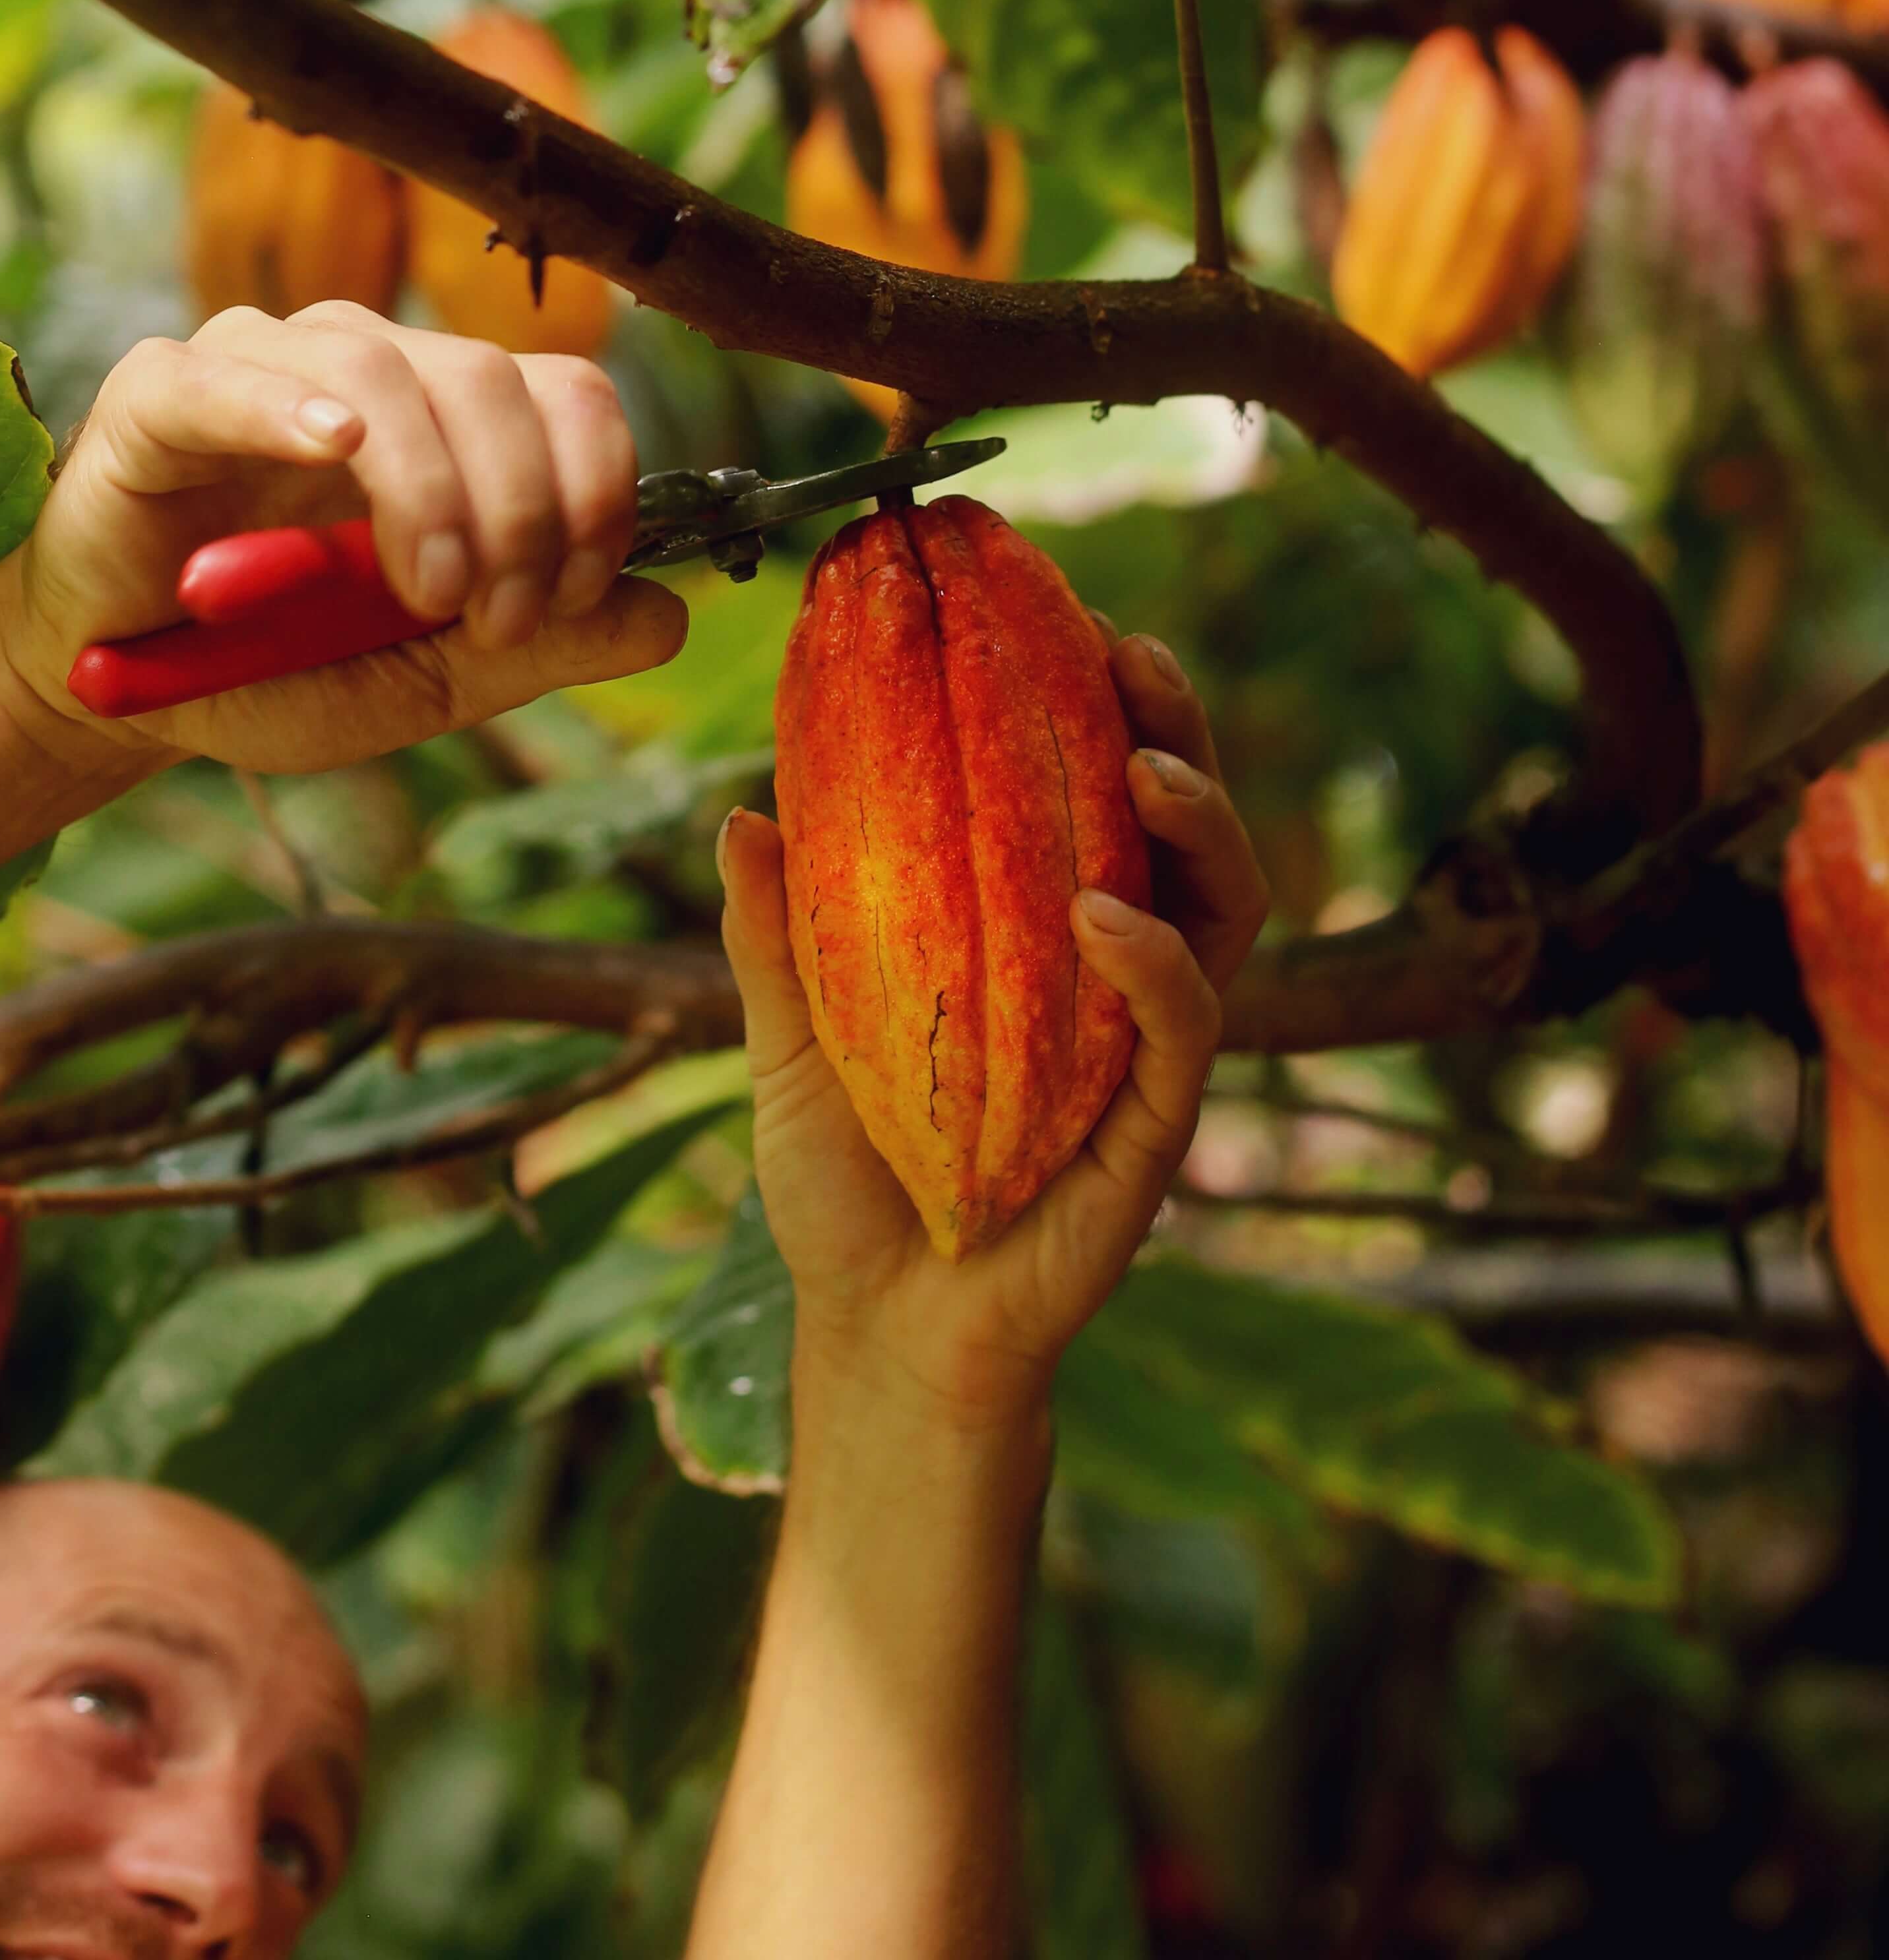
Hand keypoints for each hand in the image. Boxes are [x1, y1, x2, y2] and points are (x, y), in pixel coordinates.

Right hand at [0, 304, 686, 775]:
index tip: (570, 598)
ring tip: (426, 591)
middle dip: (522, 509)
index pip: (566, 393)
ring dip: (431, 490)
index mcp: (448, 419)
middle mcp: (369, 369)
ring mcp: (261, 366)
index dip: (596, 489)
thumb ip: (543, 644)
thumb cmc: (277, 671)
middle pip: (491, 378)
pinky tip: (333, 451)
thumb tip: (668, 617)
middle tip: (492, 621)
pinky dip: (287, 408)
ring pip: (385, 374)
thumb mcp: (430, 678)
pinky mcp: (160, 393)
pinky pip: (229, 376)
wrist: (128, 692)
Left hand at [717, 633, 1267, 1415]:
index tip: (1061, 628)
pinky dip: (1155, 962)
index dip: (1090, 715)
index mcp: (1033, 947)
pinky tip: (1103, 914)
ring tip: (1144, 763)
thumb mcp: (790, 1045)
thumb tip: (739, 813)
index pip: (1085, 808)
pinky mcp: (1153, 1130)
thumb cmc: (846, 1188)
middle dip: (1174, 735)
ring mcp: (1141, 1055)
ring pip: (1221, 912)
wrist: (879, 1331)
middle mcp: (1107, 986)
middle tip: (1131, 655)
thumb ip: (774, 939)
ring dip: (1198, 825)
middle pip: (1177, 836)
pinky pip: (1187, 1028)